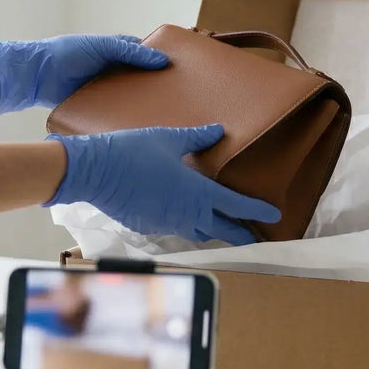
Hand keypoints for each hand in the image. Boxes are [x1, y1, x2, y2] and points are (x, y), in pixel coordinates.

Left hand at [0, 34, 166, 113]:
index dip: (160, 62)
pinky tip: (139, 123)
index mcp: (115, 51)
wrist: (37, 76)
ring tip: (163, 114)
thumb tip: (162, 61)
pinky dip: (124, 115)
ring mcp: (103, 88)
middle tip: (176, 97)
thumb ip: (130, 52)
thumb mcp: (102, 47)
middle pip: (139, 78)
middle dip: (154, 86)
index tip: (180, 72)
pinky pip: (113, 110)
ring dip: (140, 103)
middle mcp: (111, 70)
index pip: (144, 55)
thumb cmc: (67, 53)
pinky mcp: (95, 105)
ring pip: (128, 96)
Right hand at [45, 124, 280, 244]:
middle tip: (256, 237)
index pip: (236, 206)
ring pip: (197, 232)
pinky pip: (173, 229)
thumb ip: (197, 138)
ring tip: (222, 227)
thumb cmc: (131, 151)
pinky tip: (183, 217)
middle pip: (221, 229)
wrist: (93, 172)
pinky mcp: (147, 226)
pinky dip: (184, 225)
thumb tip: (219, 131)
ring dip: (212, 230)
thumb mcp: (169, 138)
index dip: (258, 211)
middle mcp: (185, 214)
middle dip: (241, 234)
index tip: (275, 215)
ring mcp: (166, 224)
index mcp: (197, 192)